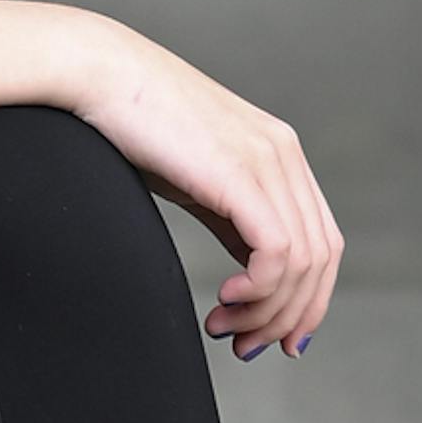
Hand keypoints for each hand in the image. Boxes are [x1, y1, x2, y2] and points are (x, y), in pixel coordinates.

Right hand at [65, 21, 342, 360]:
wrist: (97, 75)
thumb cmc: (132, 126)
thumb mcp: (195, 182)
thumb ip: (230, 221)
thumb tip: (247, 279)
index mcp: (280, 156)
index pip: (323, 245)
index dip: (307, 303)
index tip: (270, 339)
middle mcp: (286, 156)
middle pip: (322, 261)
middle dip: (288, 318)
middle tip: (243, 347)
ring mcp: (269, 161)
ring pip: (302, 264)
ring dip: (265, 312)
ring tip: (222, 327)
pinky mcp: (242, 173)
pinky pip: (278, 252)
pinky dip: (258, 290)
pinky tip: (222, 298)